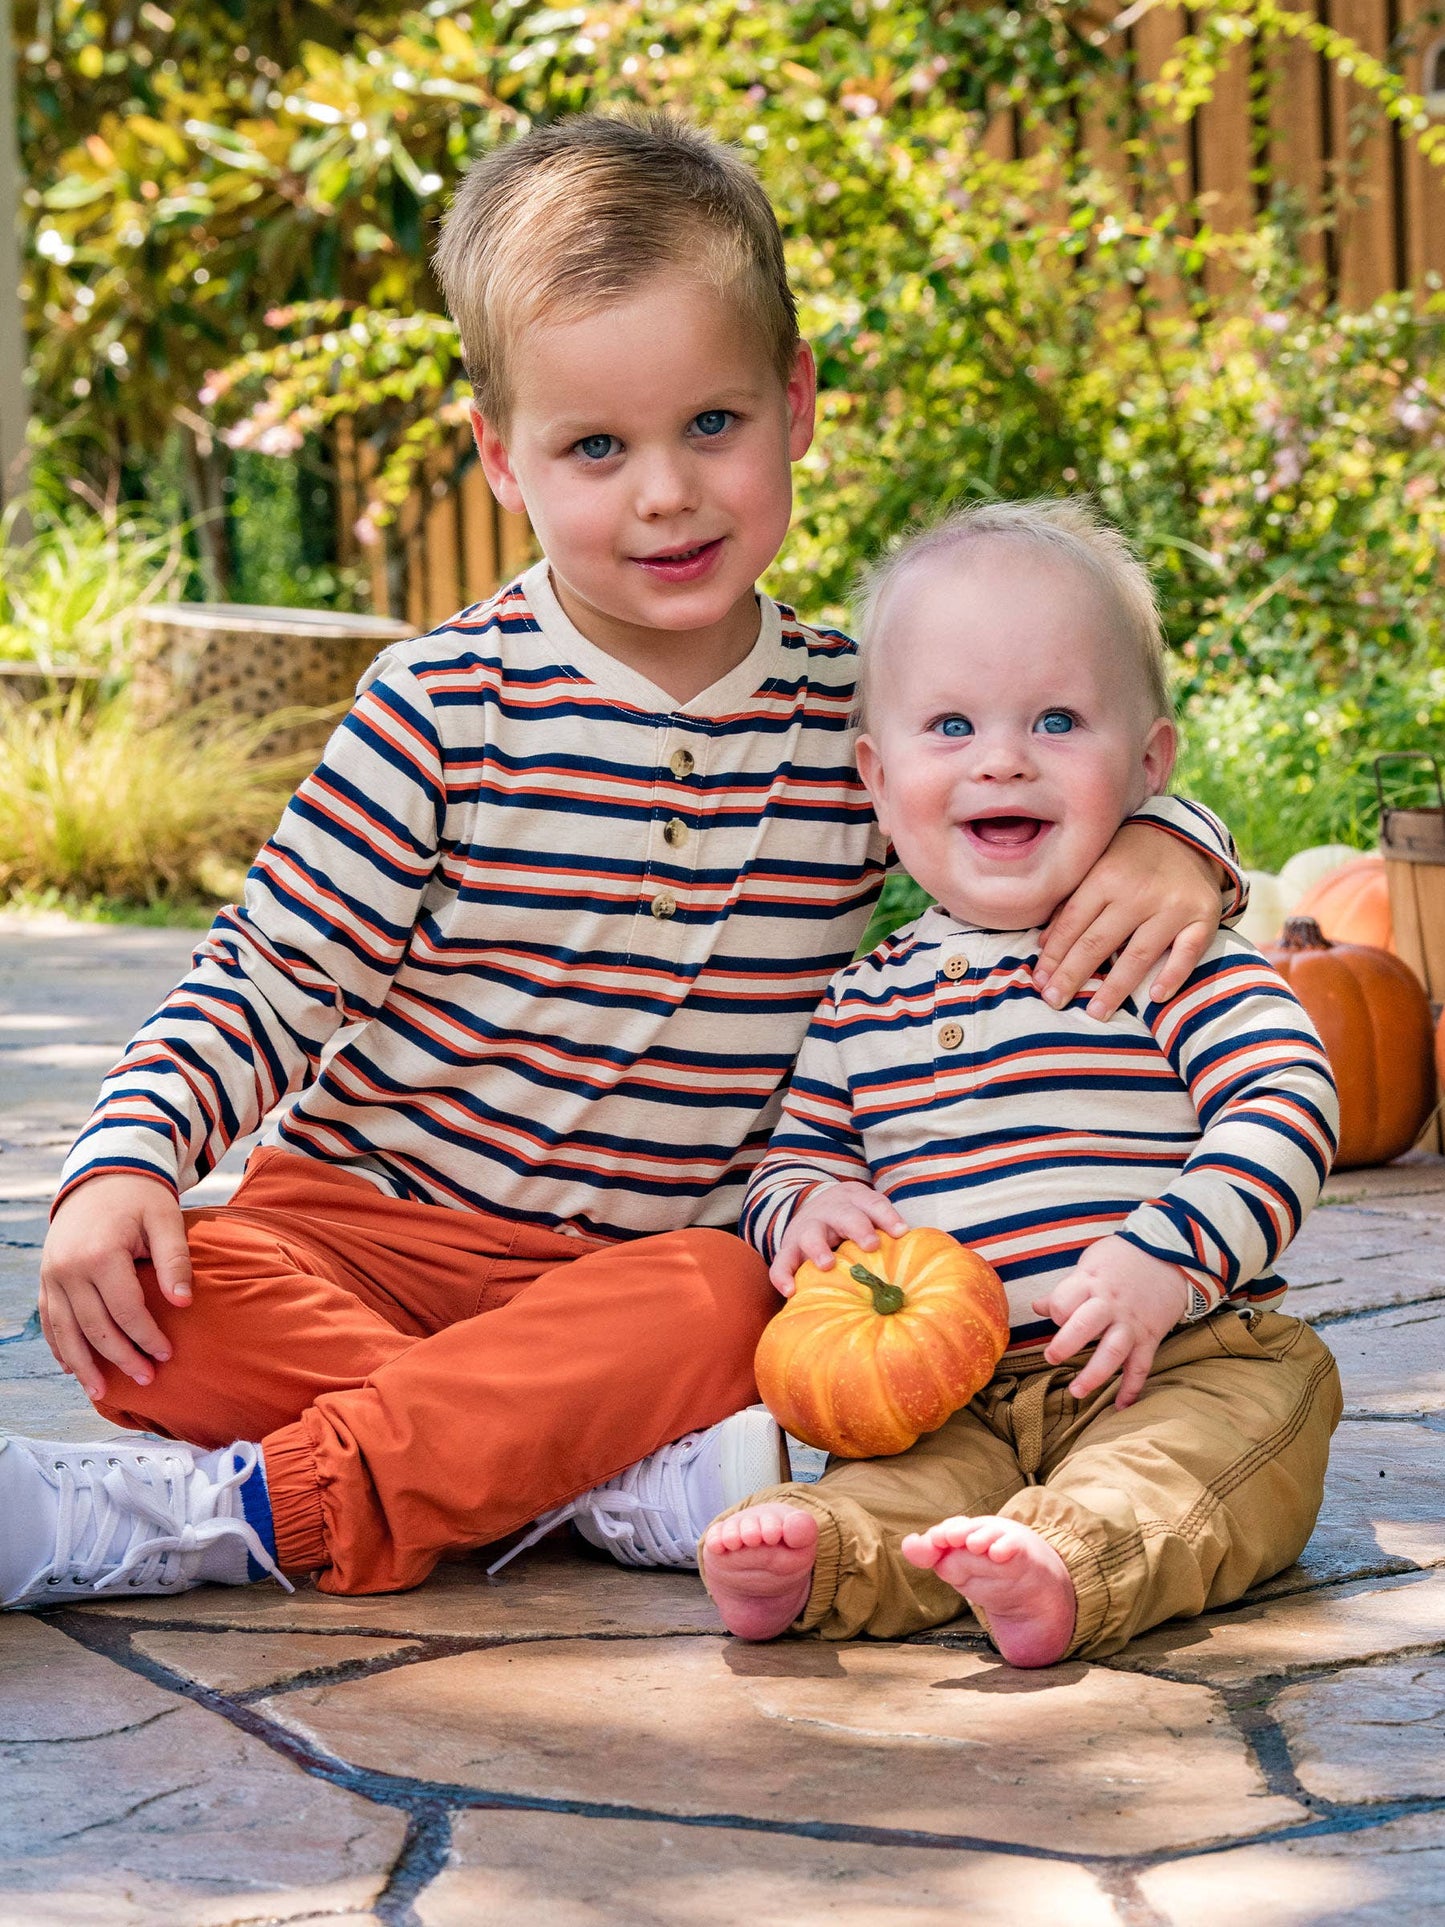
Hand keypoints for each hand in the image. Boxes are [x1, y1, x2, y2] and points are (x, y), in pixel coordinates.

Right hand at [39, 1174, 192, 1402]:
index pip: (126, 1310)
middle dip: (121, 1357)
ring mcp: (52, 1275)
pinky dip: (60, 1346)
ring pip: (66, 1331)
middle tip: (146, 1379)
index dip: (147, 1336)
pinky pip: (50, 1320)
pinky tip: (72, 1368)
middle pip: (95, 1327)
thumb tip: (183, 1303)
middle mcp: (69, 1269)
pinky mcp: (46, 1278)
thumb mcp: (165, 1219)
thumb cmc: (140, 1198)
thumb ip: (174, 1260)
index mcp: (100, 1254)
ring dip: (84, 1365)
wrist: (101, 1176)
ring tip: (102, 1393)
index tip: (167, 1354)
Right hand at [770, 1182, 906, 1296]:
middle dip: (858, 1228)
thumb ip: (887, 1230)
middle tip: (871, 1245)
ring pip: (810, 1234)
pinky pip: (781, 1262)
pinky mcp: (788, 1247)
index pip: (874, 1204)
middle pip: (845, 1215)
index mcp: (855, 1200)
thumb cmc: (853, 1219)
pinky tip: (791, 1292)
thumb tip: (919, 1261)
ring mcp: (806, 1228)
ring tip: (826, 1265)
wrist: (813, 1204)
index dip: (887, 1216)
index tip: (901, 1232)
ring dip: (818, 1249)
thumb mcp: (869, 1213)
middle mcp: (830, 1211)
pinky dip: (783, 1276)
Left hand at [1033, 1236, 1190, 1406]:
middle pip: (1085, 1326)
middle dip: (1066, 1344)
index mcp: (1091, 1283)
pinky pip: (1141, 1366)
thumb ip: (1066, 1289)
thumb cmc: (1122, 1259)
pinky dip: (1132, 1388)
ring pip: (1112, 1352)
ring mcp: (1131, 1324)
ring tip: (1076, 1392)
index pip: (1065, 1301)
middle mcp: (1111, 1305)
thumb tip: (1037, 1307)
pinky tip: (1121, 1407)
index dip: (1056, 1311)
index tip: (1056, 1317)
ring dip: (1094, 1375)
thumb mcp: (1090, 1265)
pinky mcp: (1150, 1337)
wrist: (1171, 1256)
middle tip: (1051, 1358)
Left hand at [1035, 821, 1221, 1019]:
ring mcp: (1174, 906)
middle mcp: (1139, 892)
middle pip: (1099, 942)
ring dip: (1115, 988)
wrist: (1188, 838)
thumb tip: (1044, 946)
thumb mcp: (1097, 867)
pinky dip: (1173, 976)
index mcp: (1106, 875)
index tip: (1039, 982)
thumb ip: (1072, 903)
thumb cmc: (1130, 857)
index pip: (1073, 923)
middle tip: (1055, 1001)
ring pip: (1139, 954)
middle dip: (1073, 975)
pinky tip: (1155, 997)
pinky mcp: (1204, 916)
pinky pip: (1188, 952)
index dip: (1054, 955)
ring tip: (1096, 1013)